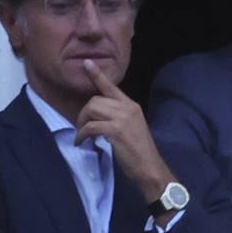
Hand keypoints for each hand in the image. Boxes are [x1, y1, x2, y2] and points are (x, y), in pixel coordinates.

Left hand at [77, 66, 173, 201]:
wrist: (150, 169)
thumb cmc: (140, 153)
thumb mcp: (132, 129)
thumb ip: (119, 118)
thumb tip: (100, 116)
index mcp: (132, 106)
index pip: (112, 87)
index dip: (97, 75)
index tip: (87, 63)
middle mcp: (128, 108)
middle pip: (95, 100)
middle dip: (84, 113)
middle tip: (81, 126)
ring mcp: (122, 119)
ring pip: (92, 109)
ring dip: (82, 123)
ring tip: (82, 134)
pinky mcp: (115, 131)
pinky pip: (90, 126)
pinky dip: (82, 134)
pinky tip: (82, 142)